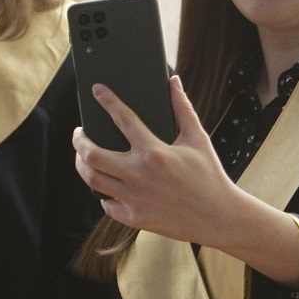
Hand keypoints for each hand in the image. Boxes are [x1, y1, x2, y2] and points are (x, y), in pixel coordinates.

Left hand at [73, 75, 240, 245]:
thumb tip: (173, 81)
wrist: (219, 217)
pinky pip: (107, 204)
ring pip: (93, 180)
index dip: (107, 101)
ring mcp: (134, 199)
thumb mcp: (198, 138)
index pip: (122, 119)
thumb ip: (182, 108)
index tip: (97, 91)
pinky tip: (107, 186)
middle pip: (92, 155)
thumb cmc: (209, 174)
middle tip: (79, 134)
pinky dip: (103, 194)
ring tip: (85, 157)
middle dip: (79, 140)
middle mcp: (139, 175)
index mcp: (154, 152)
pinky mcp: (134, 218)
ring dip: (83, 165)